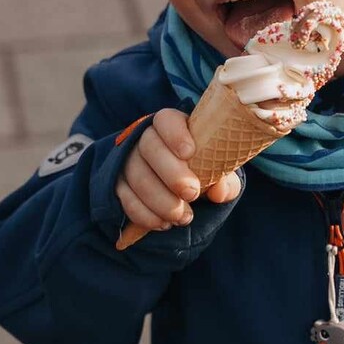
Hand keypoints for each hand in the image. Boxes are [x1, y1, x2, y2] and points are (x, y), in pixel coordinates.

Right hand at [115, 108, 240, 231]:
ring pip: (137, 177)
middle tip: (192, 193)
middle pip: (149, 148)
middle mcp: (146, 139)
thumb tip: (219, 191)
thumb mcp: (218, 172)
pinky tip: (164, 223)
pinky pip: (126, 199)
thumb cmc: (202, 170)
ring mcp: (129, 161)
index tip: (189, 152)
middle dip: (172, 174)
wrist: (181, 188)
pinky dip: (145, 215)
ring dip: (161, 201)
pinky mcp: (119, 185)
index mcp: (172, 126)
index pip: (166, 120)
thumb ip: (225, 180)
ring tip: (183, 217)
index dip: (175, 135)